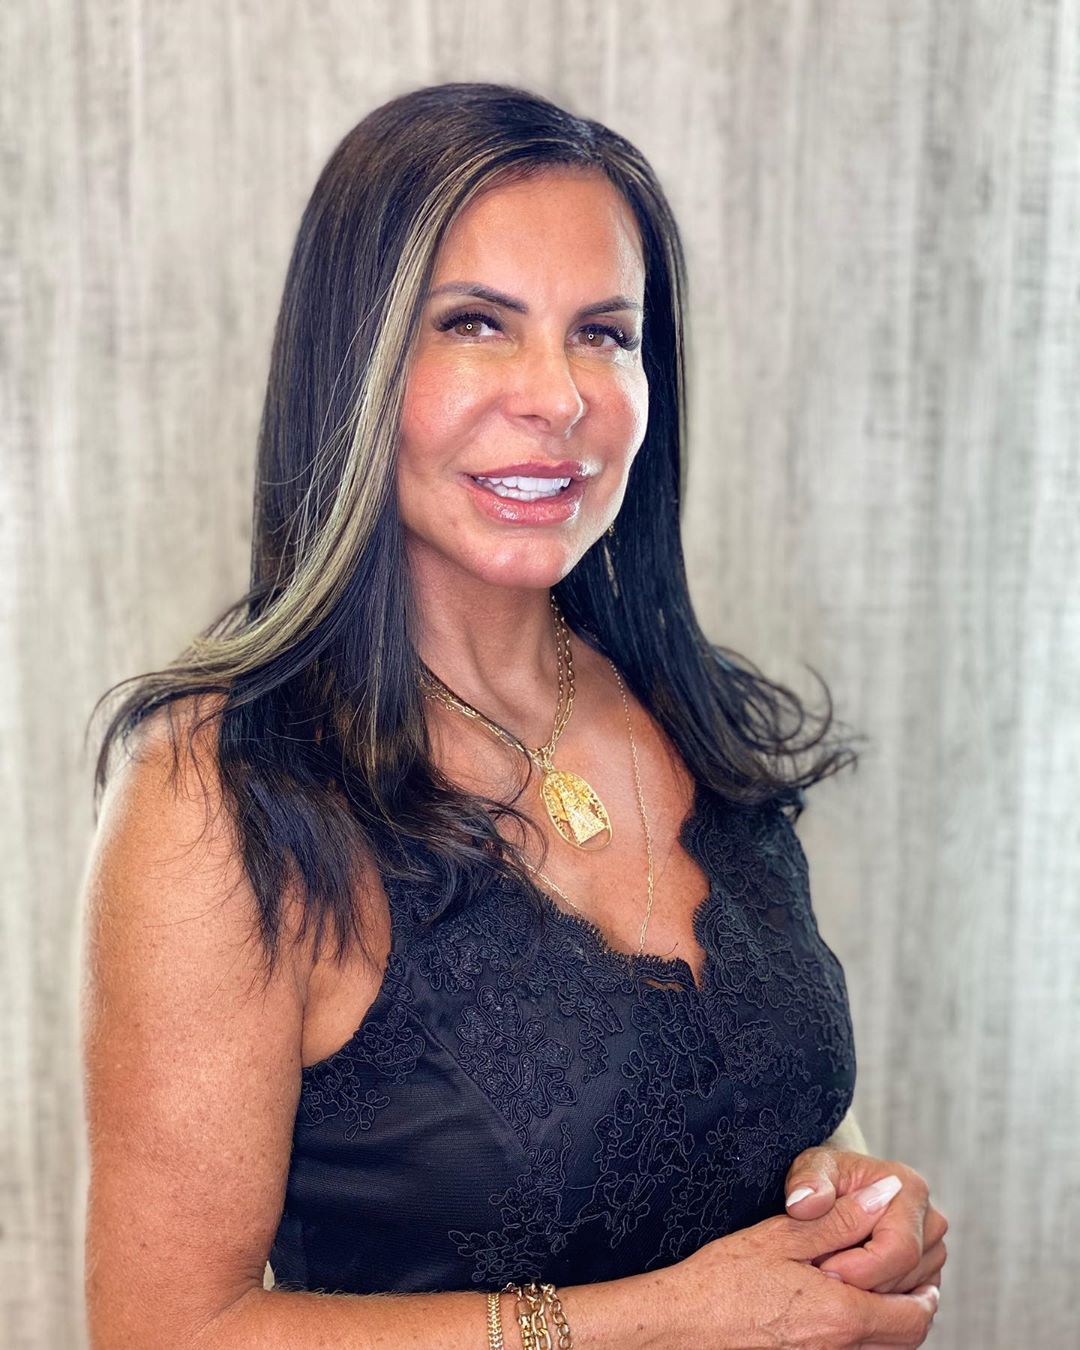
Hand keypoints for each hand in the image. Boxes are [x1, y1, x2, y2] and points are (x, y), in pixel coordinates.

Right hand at [670, 1175, 939, 1348]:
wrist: (681, 1327)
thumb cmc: (724, 1277)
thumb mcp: (782, 1236)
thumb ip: (840, 1220)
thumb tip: (886, 1196)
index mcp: (842, 1314)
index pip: (913, 1314)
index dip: (922, 1292)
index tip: (920, 1273)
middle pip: (905, 1341)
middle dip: (914, 1312)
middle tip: (907, 1285)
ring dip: (889, 1328)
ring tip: (876, 1298)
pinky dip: (862, 1339)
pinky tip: (838, 1314)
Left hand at [784, 1147, 948, 1295]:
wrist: (837, 1188)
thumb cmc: (824, 1177)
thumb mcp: (809, 1169)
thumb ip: (806, 1183)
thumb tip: (804, 1203)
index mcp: (910, 1189)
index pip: (897, 1247)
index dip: (859, 1267)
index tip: (823, 1270)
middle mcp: (930, 1220)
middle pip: (903, 1273)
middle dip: (859, 1282)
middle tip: (821, 1273)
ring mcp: (933, 1249)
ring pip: (905, 1293)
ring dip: (865, 1291)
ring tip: (831, 1266)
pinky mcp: (927, 1274)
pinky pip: (906, 1303)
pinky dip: (874, 1300)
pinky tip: (847, 1278)